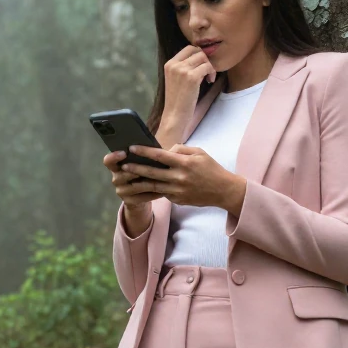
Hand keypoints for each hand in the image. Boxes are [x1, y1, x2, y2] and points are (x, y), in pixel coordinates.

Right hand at [103, 150, 164, 207]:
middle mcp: (116, 179)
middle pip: (120, 175)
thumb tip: (154, 146)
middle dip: (133, 171)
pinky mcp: (129, 201)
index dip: (114, 157)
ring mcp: (121, 191)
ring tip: (159, 178)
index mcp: (116, 166)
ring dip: (146, 182)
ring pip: (133, 187)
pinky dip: (153, 193)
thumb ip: (143, 155)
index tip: (124, 152)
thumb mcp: (140, 162)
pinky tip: (164, 190)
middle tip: (143, 167)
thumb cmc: (143, 171)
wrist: (140, 193)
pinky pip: (142, 197)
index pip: (108, 161)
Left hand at [120, 145, 246, 212]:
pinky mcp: (178, 200)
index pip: (160, 156)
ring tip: (127, 178)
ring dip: (139, 182)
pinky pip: (162, 193)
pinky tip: (141, 186)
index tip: (132, 147)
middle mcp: (180, 178)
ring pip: (154, 186)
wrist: (224, 191)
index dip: (144, 151)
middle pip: (153, 172)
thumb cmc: (211, 168)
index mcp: (184, 163)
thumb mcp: (199, 153)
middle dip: (136, 168)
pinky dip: (151, 190)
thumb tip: (165, 150)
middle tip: (123, 165)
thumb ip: (181, 149)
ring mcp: (178, 191)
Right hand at [162, 46, 217, 120]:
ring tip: (209, 78)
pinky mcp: (192, 77)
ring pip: (203, 57)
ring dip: (210, 67)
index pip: (188, 48)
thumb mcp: (176, 79)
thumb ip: (184, 67)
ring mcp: (182, 70)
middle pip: (197, 51)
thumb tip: (201, 56)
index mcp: (169, 64)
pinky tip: (210, 81)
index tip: (202, 67)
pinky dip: (212, 73)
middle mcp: (174, 64)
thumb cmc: (178, 100)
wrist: (175, 116)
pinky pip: (208, 67)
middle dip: (205, 60)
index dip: (199, 55)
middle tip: (207, 73)